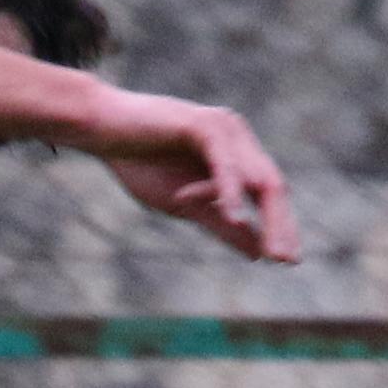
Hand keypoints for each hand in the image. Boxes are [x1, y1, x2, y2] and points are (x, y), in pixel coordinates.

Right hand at [84, 94, 300, 263]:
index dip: (280, 226)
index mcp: (236, 153)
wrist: (100, 129)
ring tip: (272, 252)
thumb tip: (256, 253)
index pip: (268, 193)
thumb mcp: (185, 204)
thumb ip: (220, 222)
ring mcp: (223, 128)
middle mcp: (237, 137)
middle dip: (281, 225)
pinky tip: (236, 219)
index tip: (288, 262)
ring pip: (256, 177)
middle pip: (272, 186)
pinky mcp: (203, 124)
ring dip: (267, 217)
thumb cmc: (138, 162)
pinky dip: (230, 192)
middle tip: (287, 262)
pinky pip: (224, 164)